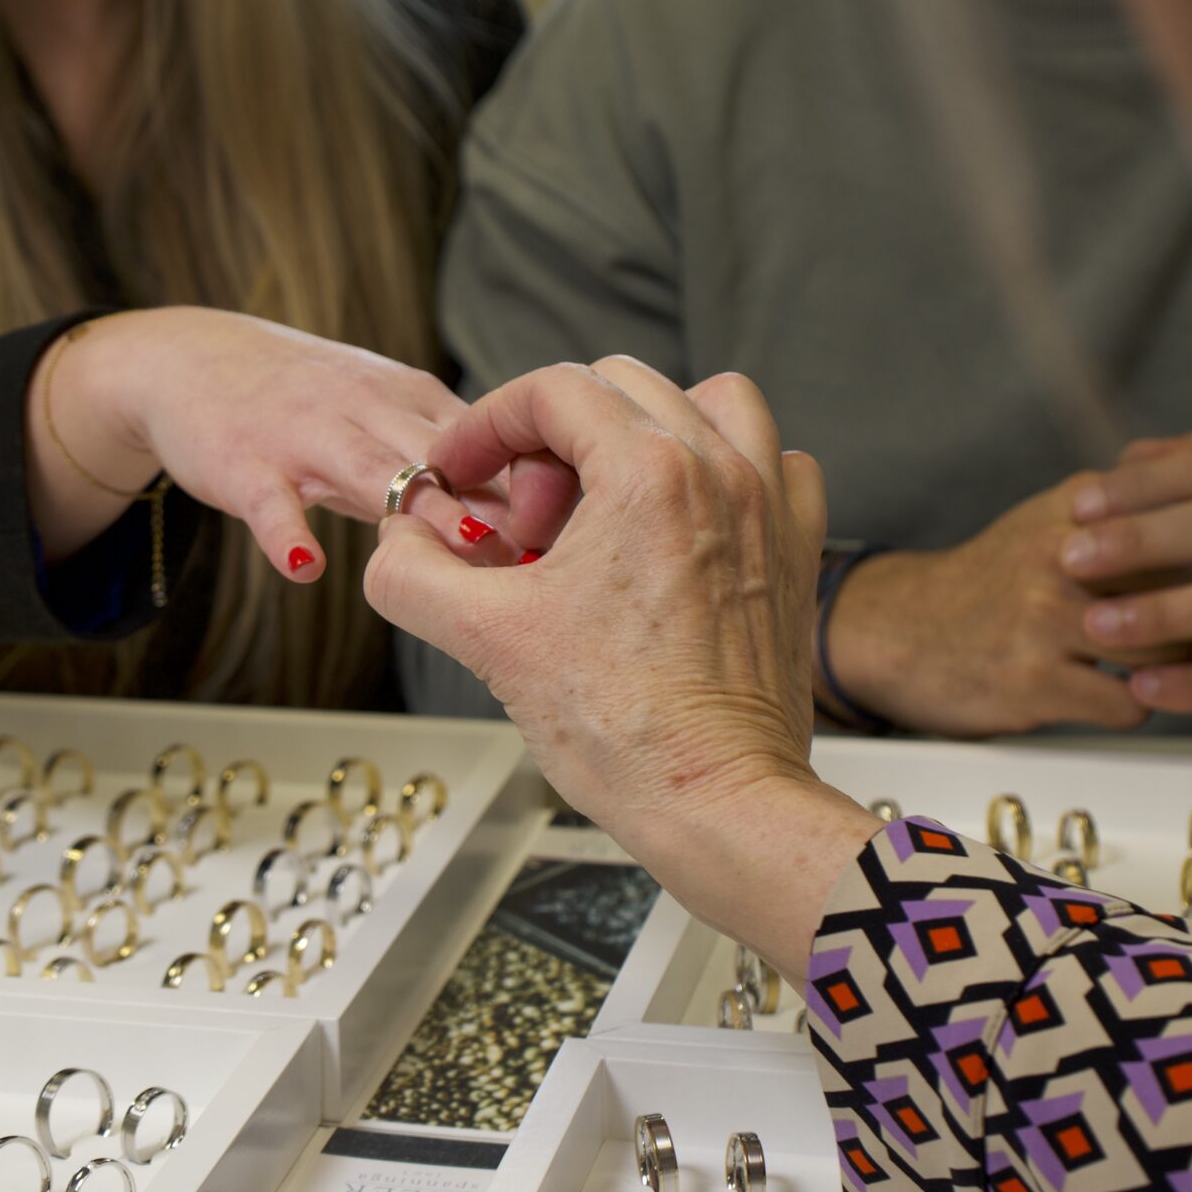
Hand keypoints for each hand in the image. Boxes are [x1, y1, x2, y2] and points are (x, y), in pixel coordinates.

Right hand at [26, 307, 512, 578]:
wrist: (190, 360)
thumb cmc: (303, 403)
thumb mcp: (385, 418)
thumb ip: (451, 466)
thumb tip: (537, 521)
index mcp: (414, 402)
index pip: (496, 442)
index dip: (542, 489)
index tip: (586, 539)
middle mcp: (369, 409)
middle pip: (449, 454)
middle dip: (505, 501)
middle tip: (558, 556)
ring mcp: (306, 434)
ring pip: (373, 468)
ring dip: (421, 509)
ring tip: (467, 550)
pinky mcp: (246, 463)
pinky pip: (270, 502)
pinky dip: (286, 535)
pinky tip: (306, 569)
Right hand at [364, 358, 879, 984]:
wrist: (719, 802)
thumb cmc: (626, 731)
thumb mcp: (486, 639)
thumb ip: (412, 574)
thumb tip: (395, 543)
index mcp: (649, 472)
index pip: (551, 391)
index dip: (485, 424)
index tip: (461, 471)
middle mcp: (720, 470)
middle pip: (618, 388)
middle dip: (551, 442)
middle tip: (524, 527)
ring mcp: (770, 506)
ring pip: (707, 403)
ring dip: (641, 433)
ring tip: (602, 506)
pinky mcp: (796, 549)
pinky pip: (774, 462)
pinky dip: (722, 471)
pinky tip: (678, 528)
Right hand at [820, 478, 1191, 737]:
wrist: (898, 631)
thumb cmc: (991, 580)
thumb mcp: (1053, 517)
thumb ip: (1129, 498)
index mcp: (1077, 507)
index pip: (1190, 514)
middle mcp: (1062, 554)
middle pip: (1189, 580)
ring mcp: (1046, 619)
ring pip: (1168, 645)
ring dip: (1185, 664)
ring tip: (1179, 664)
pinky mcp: (1033, 682)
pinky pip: (1130, 702)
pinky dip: (1140, 704)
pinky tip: (1124, 693)